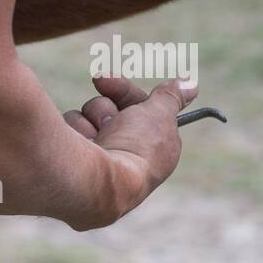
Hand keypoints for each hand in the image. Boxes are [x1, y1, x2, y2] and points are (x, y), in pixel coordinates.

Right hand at [63, 75, 198, 216]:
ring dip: (92, 119)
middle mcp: (124, 153)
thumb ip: (172, 96)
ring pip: (87, 118)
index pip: (138, 108)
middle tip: (101, 93)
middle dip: (105, 106)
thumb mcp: (159, 114)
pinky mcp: (75, 164)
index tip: (107, 80)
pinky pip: (71, 132)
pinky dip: (76, 132)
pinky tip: (81, 146)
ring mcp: (97, 159)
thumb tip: (191, 84)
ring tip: (96, 136)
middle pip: (109, 110)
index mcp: (152, 147)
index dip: (124, 92)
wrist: (97, 181)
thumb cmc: (134, 148)